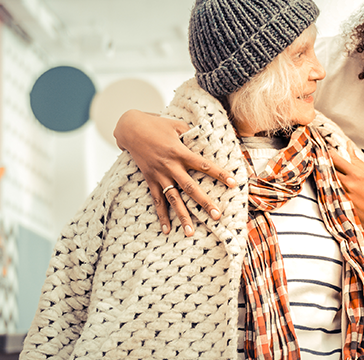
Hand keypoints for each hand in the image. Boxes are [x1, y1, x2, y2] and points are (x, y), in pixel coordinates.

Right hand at [114, 110, 237, 234]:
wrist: (129, 128)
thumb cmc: (156, 124)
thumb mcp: (176, 125)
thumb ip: (191, 134)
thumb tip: (204, 138)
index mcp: (180, 152)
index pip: (204, 165)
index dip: (219, 174)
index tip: (233, 183)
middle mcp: (170, 166)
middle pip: (190, 188)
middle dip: (204, 202)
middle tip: (217, 216)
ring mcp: (159, 175)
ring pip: (173, 199)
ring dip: (182, 216)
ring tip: (190, 232)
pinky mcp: (150, 180)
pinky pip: (157, 201)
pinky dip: (161, 216)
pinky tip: (167, 230)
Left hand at [329, 140, 363, 247]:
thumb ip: (358, 160)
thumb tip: (349, 148)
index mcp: (357, 174)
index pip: (336, 159)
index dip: (328, 153)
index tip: (325, 150)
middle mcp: (347, 184)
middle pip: (328, 169)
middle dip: (323, 162)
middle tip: (319, 158)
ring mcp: (341, 195)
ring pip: (326, 180)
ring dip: (323, 174)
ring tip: (322, 170)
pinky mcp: (339, 205)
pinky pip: (328, 192)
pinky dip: (326, 186)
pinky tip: (325, 184)